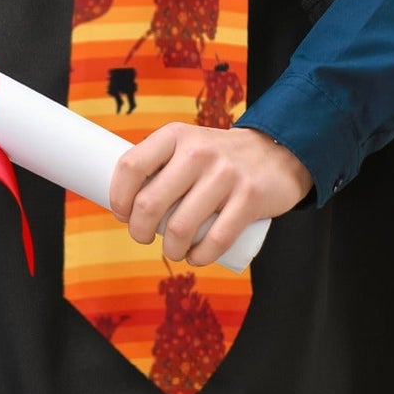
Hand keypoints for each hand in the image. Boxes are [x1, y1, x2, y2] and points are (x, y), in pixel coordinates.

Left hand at [108, 124, 312, 266]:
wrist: (275, 152)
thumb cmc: (217, 156)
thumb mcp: (186, 144)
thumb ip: (160, 163)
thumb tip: (124, 199)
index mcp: (174, 135)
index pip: (131, 166)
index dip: (118, 196)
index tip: (121, 212)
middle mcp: (197, 152)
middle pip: (150, 202)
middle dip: (138, 230)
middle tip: (141, 237)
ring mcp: (225, 174)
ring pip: (180, 227)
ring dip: (169, 249)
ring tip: (171, 250)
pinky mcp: (249, 199)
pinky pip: (215, 240)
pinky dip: (199, 257)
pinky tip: (194, 258)